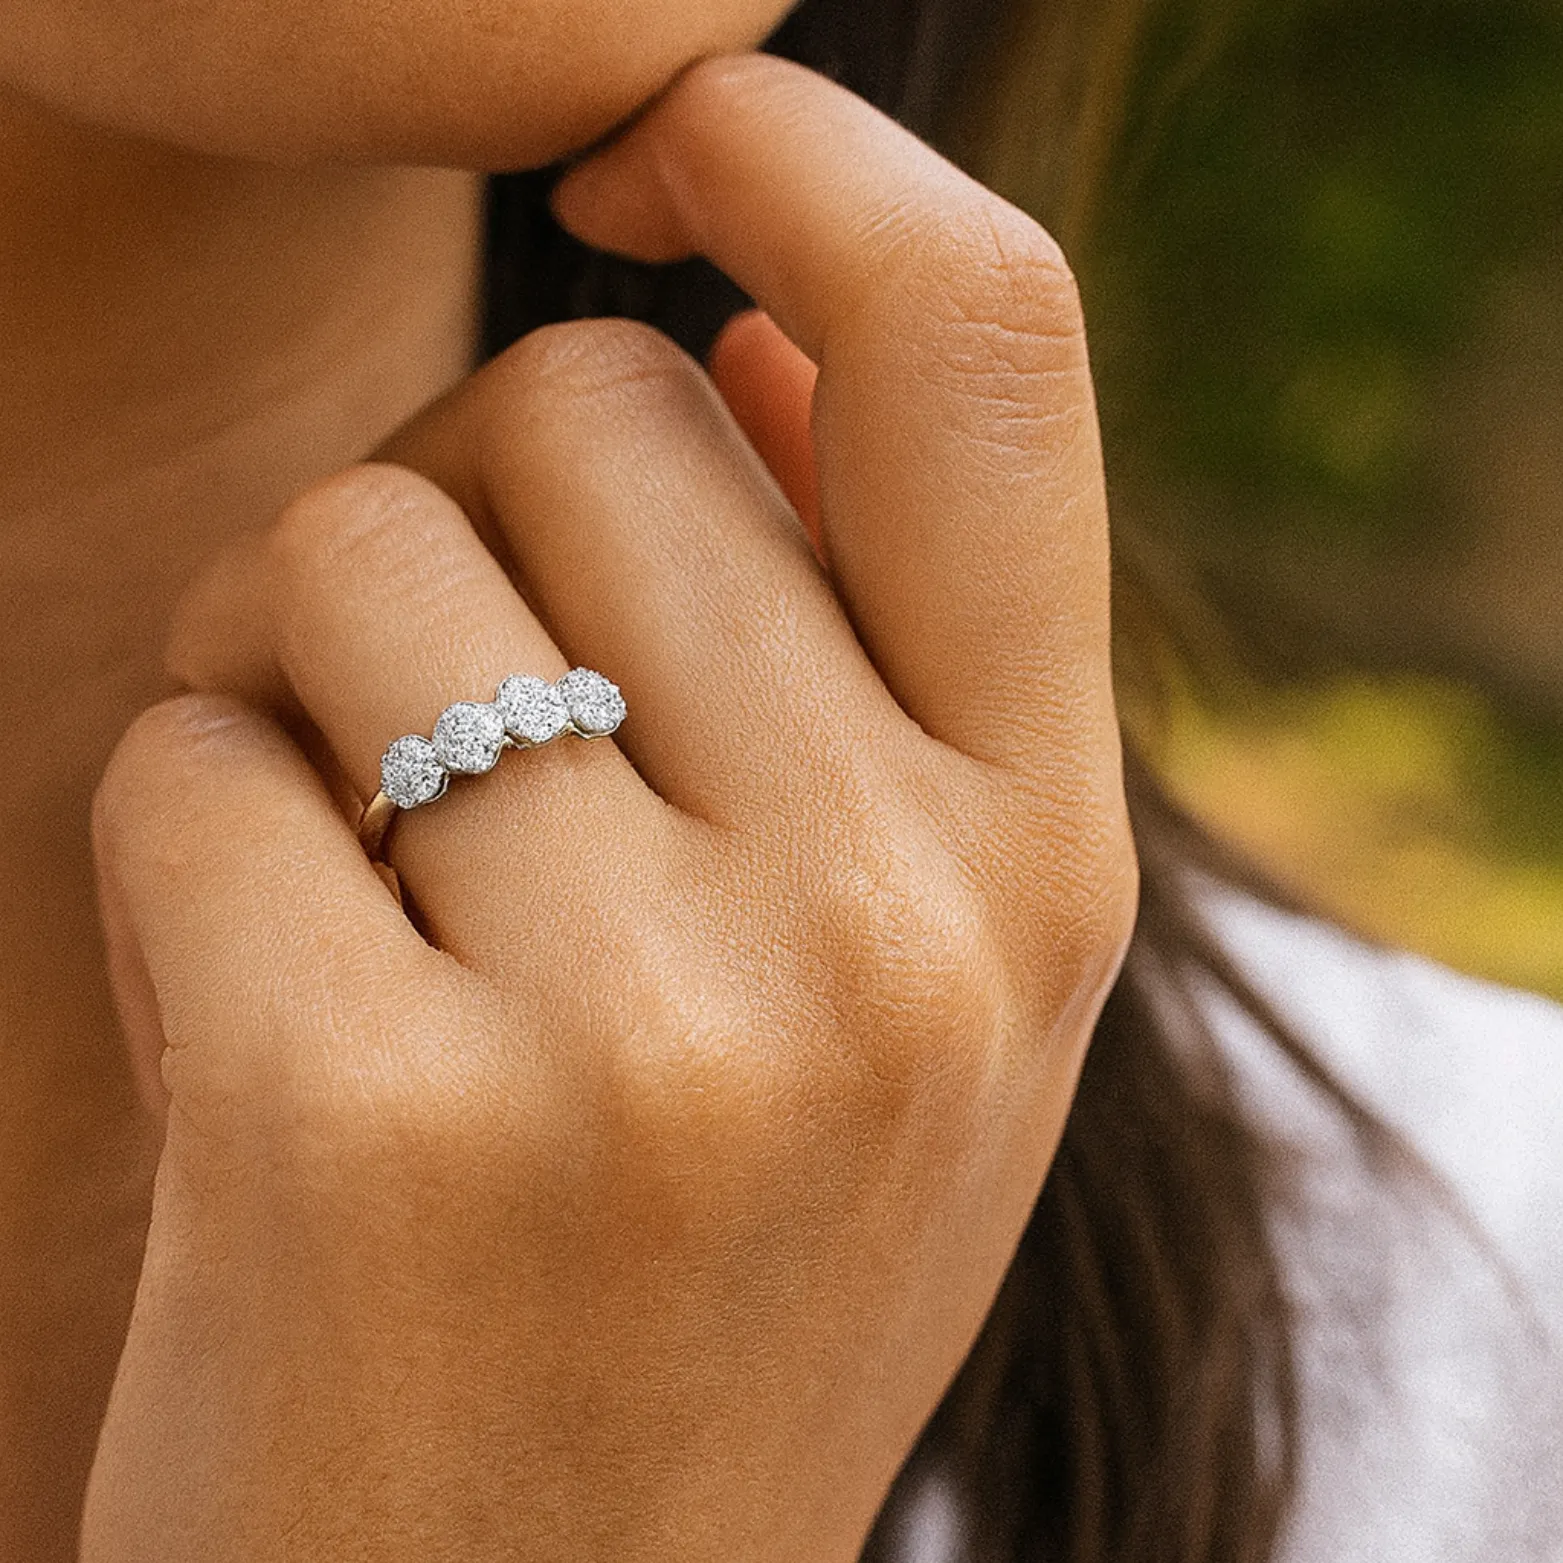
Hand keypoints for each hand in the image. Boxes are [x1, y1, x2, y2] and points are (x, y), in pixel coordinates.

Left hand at [84, 55, 1134, 1562]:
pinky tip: (261, 1032)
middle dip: (470, 505)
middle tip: (464, 728)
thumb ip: (856, 642)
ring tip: (373, 900)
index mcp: (1045, 857)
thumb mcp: (886, 964)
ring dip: (300, 674)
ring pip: (352, 546)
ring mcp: (651, 1033)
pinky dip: (177, 848)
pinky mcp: (368, 1127)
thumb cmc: (706, 1258)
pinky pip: (185, 756)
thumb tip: (754, 337)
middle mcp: (899, 922)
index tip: (676, 145)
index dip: (820, 153)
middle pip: (581, 405)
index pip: (985, 347)